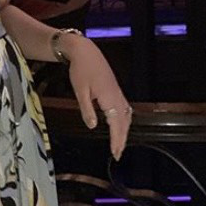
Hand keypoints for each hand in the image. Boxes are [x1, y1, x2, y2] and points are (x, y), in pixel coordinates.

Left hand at [64, 36, 132, 160]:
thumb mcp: (80, 91)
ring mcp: (118, 92)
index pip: (116, 124)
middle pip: (124, 122)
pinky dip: (124, 120)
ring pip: (126, 116)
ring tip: (119, 144)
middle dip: (122, 139)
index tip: (115, 152)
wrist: (85, 51)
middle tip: (117, 154)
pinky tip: (121, 125)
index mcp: (109, 97)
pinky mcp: (115, 90)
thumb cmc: (81, 70)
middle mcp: (117, 96)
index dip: (116, 139)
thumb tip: (92, 126)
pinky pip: (124, 108)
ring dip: (124, 131)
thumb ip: (87, 109)